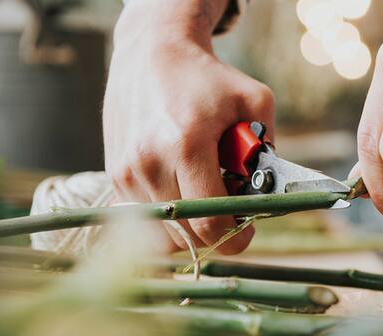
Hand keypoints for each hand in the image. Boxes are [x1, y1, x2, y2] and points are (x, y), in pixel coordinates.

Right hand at [103, 0, 273, 253]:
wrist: (152, 51)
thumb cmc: (210, 79)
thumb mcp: (256, 102)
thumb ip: (269, 149)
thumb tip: (267, 196)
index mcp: (187, 144)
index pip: (210, 221)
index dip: (234, 237)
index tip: (247, 231)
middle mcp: (149, 162)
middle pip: (187, 235)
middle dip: (215, 232)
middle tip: (230, 213)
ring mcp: (126, 171)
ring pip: (163, 233)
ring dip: (190, 227)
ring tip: (205, 196)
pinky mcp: (114, 174)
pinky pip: (145, 219)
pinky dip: (168, 216)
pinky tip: (182, 192)